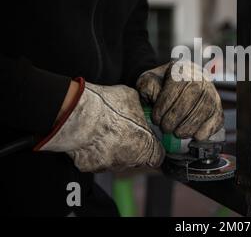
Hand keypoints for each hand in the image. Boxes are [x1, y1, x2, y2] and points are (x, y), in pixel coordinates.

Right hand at [34, 79, 164, 172]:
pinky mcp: (89, 167)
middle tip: (123, 131)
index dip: (154, 149)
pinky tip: (91, 137)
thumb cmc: (107, 106)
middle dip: (132, 147)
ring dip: (113, 149)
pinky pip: (96, 160)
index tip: (149, 140)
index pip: (157, 157)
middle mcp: (129, 160)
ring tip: (105, 131)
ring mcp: (108, 165)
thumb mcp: (132, 98)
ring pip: (116, 160)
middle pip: (136, 159)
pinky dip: (95, 151)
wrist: (78, 114)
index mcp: (145, 146)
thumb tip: (140, 105)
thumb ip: (140, 108)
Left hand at [137, 61, 223, 140]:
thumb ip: (147, 86)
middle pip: (192, 98)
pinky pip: (217, 117)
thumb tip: (155, 97)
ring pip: (205, 108)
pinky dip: (208, 129)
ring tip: (177, 133)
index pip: (176, 86)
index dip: (165, 105)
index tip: (156, 119)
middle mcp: (200, 77)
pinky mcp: (218, 106)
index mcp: (182, 68)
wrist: (175, 87)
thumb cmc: (160, 86)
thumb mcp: (148, 81)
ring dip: (190, 125)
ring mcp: (211, 91)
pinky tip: (196, 136)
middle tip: (166, 129)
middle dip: (176, 117)